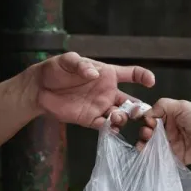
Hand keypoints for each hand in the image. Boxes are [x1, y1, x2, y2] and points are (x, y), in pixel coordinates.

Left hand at [30, 53, 154, 129]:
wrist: (39, 89)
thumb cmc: (55, 70)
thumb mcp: (67, 61)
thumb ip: (80, 65)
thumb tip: (94, 74)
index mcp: (107, 74)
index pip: (131, 74)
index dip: (143, 76)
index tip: (150, 81)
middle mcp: (108, 91)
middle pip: (130, 100)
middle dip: (138, 107)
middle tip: (139, 111)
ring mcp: (100, 106)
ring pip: (120, 115)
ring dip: (123, 118)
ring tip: (118, 118)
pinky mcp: (90, 119)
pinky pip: (104, 126)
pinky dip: (110, 129)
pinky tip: (111, 129)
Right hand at [139, 98, 190, 165]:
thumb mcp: (183, 106)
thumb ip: (163, 106)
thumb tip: (147, 112)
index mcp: (175, 115)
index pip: (155, 115)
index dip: (148, 117)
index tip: (146, 120)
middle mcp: (172, 128)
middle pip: (152, 129)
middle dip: (146, 129)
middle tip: (148, 131)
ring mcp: (173, 143)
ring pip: (153, 142)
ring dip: (146, 140)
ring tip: (146, 139)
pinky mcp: (175, 156)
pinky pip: (160, 155)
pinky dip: (150, 153)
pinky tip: (145, 150)